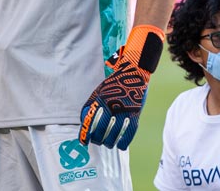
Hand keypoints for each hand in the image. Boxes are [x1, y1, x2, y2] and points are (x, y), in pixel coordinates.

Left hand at [79, 25, 163, 149]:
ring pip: (114, 133)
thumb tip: (83, 121)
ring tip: (108, 144)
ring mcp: (123, 109)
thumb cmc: (113, 84)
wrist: (133, 72)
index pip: (89, 121)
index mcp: (99, 99)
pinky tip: (121, 146)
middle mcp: (110, 105)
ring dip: (109, 142)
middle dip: (97, 139)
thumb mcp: (98, 91)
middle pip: (101, 129)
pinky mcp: (135, 112)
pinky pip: (129, 131)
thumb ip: (90, 105)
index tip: (83, 142)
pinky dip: (124, 141)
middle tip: (97, 142)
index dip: (85, 134)